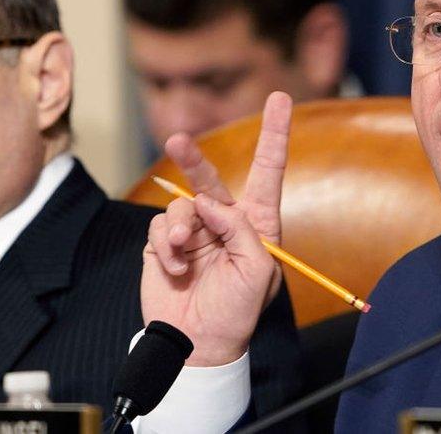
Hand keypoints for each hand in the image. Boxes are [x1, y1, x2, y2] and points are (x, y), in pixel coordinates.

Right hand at [141, 92, 291, 366]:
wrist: (198, 342)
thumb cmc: (238, 311)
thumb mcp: (258, 272)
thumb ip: (240, 230)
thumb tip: (208, 202)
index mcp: (257, 224)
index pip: (267, 171)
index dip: (274, 134)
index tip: (280, 98)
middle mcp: (224, 221)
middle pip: (209, 177)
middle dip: (193, 158)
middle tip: (178, 141)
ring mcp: (193, 230)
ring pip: (180, 204)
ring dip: (181, 226)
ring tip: (184, 250)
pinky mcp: (164, 243)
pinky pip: (160, 226)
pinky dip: (166, 246)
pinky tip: (174, 267)